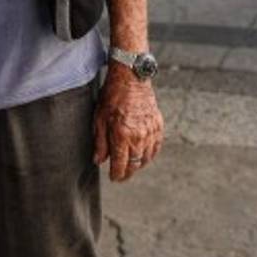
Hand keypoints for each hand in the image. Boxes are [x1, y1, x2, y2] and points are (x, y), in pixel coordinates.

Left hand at [93, 66, 163, 181]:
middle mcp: (139, 137)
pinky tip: (144, 155)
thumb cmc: (112, 96)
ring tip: (131, 166)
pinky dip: (150, 154)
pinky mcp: (158, 126)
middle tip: (121, 175)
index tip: (113, 178)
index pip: (121, 165)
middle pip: (135, 164)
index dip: (116, 175)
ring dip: (138, 165)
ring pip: (146, 158)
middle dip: (127, 173)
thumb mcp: (99, 119)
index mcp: (122, 136)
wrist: (131, 78)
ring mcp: (150, 132)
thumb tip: (98, 161)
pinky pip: (156, 147)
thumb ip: (100, 142)